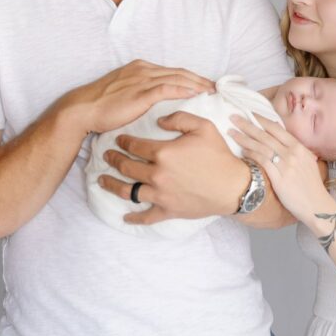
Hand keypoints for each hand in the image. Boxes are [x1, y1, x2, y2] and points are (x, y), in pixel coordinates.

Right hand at [62, 60, 213, 134]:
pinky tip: (195, 95)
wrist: (83, 109)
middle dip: (200, 79)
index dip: (191, 78)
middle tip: (216, 87)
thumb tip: (156, 102)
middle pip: (180, 72)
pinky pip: (167, 88)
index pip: (173, 71)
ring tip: (211, 92)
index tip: (206, 85)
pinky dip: (184, 90)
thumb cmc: (101, 106)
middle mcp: (144, 70)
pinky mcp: (140, 92)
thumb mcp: (124, 93)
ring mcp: (142, 79)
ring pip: (177, 78)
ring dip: (197, 85)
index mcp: (141, 69)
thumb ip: (141, 93)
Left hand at [98, 111, 249, 223]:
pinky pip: (146, 217)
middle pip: (126, 167)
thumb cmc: (219, 155)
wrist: (233, 187)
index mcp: (163, 153)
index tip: (117, 140)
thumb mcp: (203, 126)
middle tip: (106, 156)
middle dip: (113, 160)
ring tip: (102, 181)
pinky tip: (125, 217)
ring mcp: (161, 195)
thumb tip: (159, 120)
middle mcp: (157, 175)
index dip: (123, 142)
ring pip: (129, 191)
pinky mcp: (168, 210)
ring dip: (112, 185)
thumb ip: (179, 118)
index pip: (134, 146)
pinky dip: (133, 218)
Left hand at [228, 113, 334, 221]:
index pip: (277, 128)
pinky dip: (251, 154)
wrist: (316, 205)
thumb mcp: (308, 161)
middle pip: (266, 135)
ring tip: (231, 132)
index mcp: (299, 147)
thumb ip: (295, 150)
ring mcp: (286, 165)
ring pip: (261, 147)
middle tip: (233, 117)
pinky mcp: (279, 178)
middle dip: (248, 125)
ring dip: (244, 138)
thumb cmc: (311, 185)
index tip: (249, 113)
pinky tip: (242, 151)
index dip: (261, 120)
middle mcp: (292, 153)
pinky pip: (262, 162)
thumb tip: (281, 139)